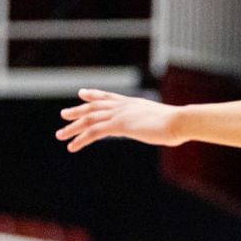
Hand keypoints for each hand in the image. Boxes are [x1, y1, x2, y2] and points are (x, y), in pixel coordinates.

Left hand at [57, 89, 185, 151]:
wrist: (180, 121)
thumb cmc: (179, 123)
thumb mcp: (164, 122)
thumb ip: (158, 124)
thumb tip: (167, 131)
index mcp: (134, 103)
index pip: (109, 96)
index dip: (94, 95)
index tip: (82, 93)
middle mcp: (124, 106)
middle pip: (94, 106)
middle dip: (78, 110)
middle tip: (64, 114)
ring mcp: (120, 114)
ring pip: (89, 119)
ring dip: (73, 128)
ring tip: (60, 135)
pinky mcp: (118, 125)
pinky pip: (94, 132)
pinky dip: (81, 139)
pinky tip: (72, 147)